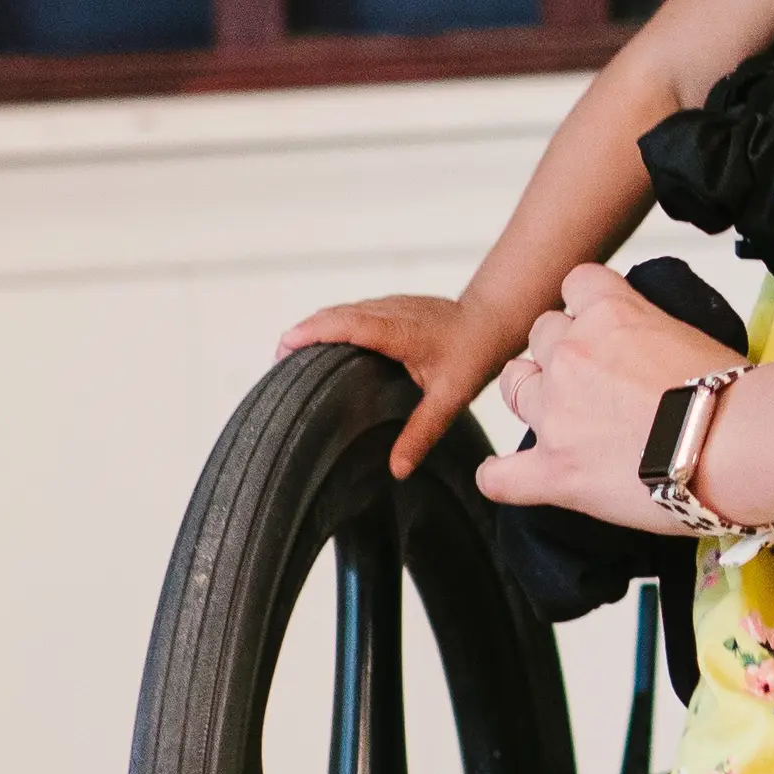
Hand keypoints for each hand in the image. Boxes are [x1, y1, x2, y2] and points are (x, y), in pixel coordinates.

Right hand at [280, 291, 519, 480]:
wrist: (496, 317)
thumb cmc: (476, 352)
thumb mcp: (451, 398)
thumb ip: (422, 433)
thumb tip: (397, 468)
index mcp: (399, 330)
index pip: (347, 325)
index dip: (314, 332)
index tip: (284, 346)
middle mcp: (390, 311)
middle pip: (334, 315)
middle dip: (303, 333)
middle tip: (278, 362)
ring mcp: (390, 305)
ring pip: (342, 311)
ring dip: (315, 327)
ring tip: (291, 357)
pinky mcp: (391, 306)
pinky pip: (353, 312)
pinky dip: (332, 325)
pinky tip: (324, 346)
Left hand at [474, 262, 743, 530]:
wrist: (735, 445)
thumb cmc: (734, 397)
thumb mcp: (697, 338)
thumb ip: (658, 338)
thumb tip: (665, 359)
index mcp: (611, 313)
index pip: (579, 282)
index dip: (589, 303)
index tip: (604, 322)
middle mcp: (572, 354)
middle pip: (542, 334)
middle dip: (562, 352)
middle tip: (596, 381)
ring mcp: (555, 412)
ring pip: (515, 386)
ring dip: (535, 398)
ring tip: (567, 421)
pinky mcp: (553, 469)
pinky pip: (499, 475)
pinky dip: (503, 476)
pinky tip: (513, 476)